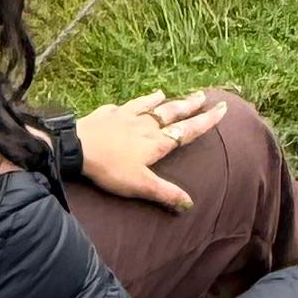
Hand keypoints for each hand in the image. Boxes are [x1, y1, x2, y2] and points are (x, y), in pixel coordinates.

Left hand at [74, 85, 231, 210]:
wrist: (76, 146)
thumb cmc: (110, 167)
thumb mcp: (141, 185)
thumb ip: (165, 193)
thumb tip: (190, 203)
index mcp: (156, 142)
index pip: (187, 130)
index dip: (206, 121)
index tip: (222, 109)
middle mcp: (145, 125)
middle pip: (171, 112)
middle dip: (189, 105)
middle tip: (203, 95)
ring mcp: (125, 116)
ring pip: (148, 105)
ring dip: (160, 100)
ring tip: (166, 93)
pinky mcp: (107, 113)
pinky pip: (123, 105)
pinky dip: (131, 103)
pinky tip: (128, 103)